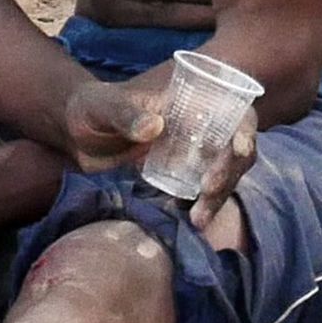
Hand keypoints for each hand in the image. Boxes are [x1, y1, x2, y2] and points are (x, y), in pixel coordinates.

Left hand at [65, 79, 257, 231]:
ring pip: (222, 173)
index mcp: (190, 101)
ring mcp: (192, 153)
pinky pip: (203, 190)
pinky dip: (204, 205)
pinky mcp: (180, 177)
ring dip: (219, 194)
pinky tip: (193, 221)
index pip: (231, 112)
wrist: (77, 135)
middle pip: (232, 148)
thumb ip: (126, 113)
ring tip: (199, 219)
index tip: (240, 149)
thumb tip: (154, 128)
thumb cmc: (93, 107)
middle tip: (209, 191)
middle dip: (229, 170)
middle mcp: (199, 127)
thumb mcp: (106, 106)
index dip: (244, 129)